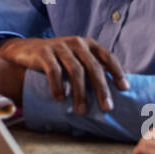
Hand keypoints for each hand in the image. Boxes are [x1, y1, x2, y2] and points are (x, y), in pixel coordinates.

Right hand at [0, 36, 126, 112]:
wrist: (26, 49)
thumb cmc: (59, 57)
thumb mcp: (79, 57)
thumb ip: (98, 64)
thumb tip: (129, 74)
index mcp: (88, 44)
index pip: (107, 56)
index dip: (117, 71)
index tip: (124, 89)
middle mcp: (76, 43)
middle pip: (93, 66)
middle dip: (101, 89)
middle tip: (107, 108)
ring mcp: (60, 46)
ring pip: (75, 70)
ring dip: (80, 93)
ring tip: (82, 110)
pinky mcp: (44, 52)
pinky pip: (54, 70)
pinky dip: (58, 86)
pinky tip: (60, 98)